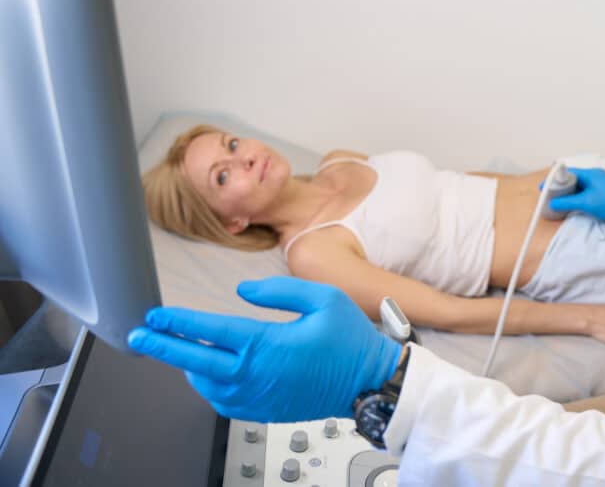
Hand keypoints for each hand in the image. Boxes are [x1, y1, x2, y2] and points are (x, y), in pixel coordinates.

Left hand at [127, 276, 400, 422]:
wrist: (369, 382)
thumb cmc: (350, 340)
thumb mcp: (323, 299)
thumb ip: (278, 291)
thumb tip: (242, 292)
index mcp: (267, 345)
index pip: (210, 332)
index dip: (178, 322)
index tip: (156, 315)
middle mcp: (256, 375)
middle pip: (195, 362)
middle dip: (162, 347)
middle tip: (139, 335)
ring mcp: (258, 397)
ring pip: (205, 385)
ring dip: (187, 367)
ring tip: (177, 349)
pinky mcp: (263, 411)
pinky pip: (222, 401)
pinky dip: (208, 386)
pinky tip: (207, 373)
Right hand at [546, 167, 604, 220]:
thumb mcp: (585, 203)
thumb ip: (567, 202)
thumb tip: (552, 203)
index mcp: (590, 173)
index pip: (568, 172)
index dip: (555, 179)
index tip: (545, 187)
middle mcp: (594, 175)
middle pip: (573, 178)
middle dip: (561, 186)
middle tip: (551, 195)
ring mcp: (600, 182)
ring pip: (579, 185)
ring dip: (569, 191)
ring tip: (560, 200)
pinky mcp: (603, 190)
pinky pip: (586, 189)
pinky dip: (578, 194)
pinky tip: (573, 202)